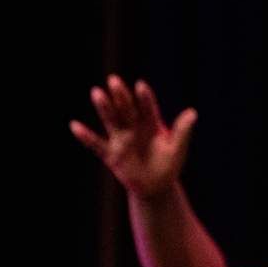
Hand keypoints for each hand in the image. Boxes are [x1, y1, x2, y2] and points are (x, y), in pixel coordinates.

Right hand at [70, 76, 196, 198]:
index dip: (144, 98)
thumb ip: (182, 131)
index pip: (148, 108)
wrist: (156, 186)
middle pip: (126, 109)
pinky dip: (86, 136)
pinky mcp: (111, 154)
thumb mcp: (177, 148)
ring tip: (97, 92)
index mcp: (152, 124)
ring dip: (104, 107)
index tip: (140, 85)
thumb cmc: (169, 164)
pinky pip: (96, 144)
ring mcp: (121, 140)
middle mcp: (134, 128)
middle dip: (121, 95)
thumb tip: (192, 112)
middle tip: (114, 80)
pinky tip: (74, 125)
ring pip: (111, 120)